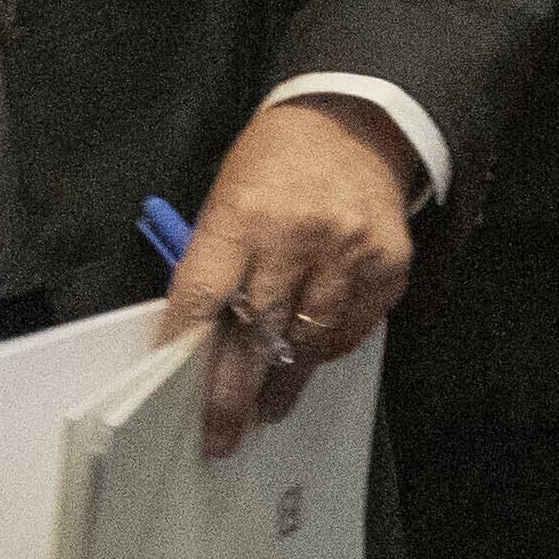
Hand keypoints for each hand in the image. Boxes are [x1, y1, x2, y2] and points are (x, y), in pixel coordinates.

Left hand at [158, 97, 418, 455]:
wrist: (354, 122)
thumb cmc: (275, 163)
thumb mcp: (228, 194)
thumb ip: (216, 261)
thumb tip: (198, 336)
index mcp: (244, 215)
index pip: (203, 296)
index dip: (185, 346)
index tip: (171, 387)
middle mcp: (297, 237)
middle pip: (257, 334)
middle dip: (234, 392)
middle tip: (220, 435)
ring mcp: (348, 253)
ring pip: (309, 342)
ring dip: (284, 384)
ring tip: (265, 410)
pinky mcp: (388, 266)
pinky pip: (351, 329)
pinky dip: (326, 350)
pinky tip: (309, 362)